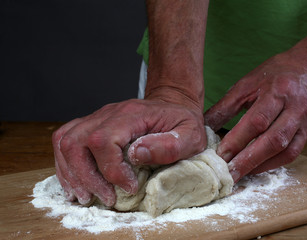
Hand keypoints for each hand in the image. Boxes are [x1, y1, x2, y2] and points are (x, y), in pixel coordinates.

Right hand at [52, 98, 205, 205]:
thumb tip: (135, 156)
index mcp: (133, 114)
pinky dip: (66, 164)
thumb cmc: (182, 122)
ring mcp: (98, 117)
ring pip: (66, 141)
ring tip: (86, 195)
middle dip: (87, 177)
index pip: (104, 140)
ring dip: (72, 173)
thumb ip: (167, 146)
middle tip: (106, 197)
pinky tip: (76, 182)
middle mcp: (109, 113)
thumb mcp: (190, 135)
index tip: (130, 187)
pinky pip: (65, 140)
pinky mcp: (93, 124)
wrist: (173, 104)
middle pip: (77, 142)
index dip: (112, 170)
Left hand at [205, 47, 306, 181]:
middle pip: (273, 140)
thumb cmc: (275, 74)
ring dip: (260, 166)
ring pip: (285, 150)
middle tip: (228, 174)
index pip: (257, 120)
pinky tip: (256, 168)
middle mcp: (295, 108)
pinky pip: (293, 154)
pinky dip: (272, 164)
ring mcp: (305, 122)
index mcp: (278, 91)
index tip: (220, 155)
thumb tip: (205, 127)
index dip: (238, 140)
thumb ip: (226, 106)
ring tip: (239, 175)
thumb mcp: (247, 83)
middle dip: (248, 160)